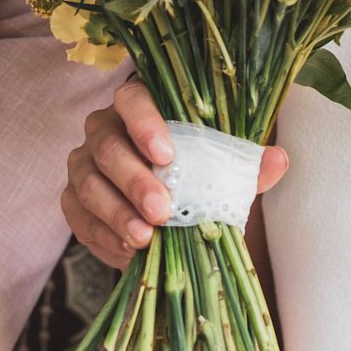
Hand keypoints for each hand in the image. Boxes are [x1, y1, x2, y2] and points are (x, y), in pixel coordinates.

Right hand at [63, 81, 289, 266]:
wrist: (164, 211)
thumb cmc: (194, 175)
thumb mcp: (220, 169)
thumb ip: (244, 164)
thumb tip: (278, 159)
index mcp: (139, 106)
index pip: (131, 99)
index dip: (145, 123)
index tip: (167, 155)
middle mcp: (103, 128)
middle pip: (108, 145)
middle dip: (134, 179)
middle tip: (161, 210)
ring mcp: (83, 164)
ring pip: (89, 183)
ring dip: (117, 213)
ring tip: (145, 238)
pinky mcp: (73, 201)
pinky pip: (78, 218)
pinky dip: (104, 236)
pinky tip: (127, 251)